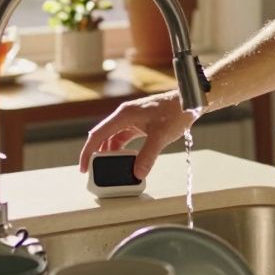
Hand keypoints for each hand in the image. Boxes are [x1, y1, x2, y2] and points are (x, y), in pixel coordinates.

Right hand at [78, 89, 196, 177]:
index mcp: (123, 115)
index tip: (84, 168)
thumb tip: (137, 173)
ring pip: (113, 137)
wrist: (190, 101)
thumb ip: (147, 156)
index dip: (88, 152)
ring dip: (110, 152)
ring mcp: (132, 118)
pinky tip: (125, 160)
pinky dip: (122, 149)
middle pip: (102, 136)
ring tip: (108, 168)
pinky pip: (124, 137)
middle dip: (97, 154)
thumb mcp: (160, 136)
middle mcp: (124, 115)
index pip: (98, 135)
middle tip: (95, 171)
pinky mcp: (140, 123)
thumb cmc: (176, 112)